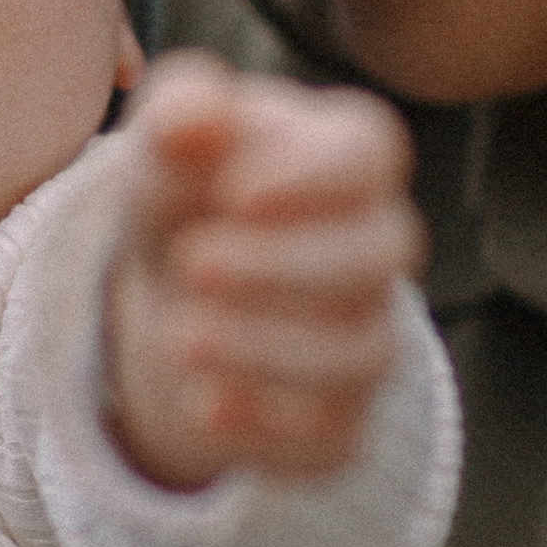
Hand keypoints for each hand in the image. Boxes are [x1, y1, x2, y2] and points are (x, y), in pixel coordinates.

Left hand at [103, 54, 423, 488]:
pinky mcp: (339, 419)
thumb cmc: (190, 194)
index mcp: (348, 158)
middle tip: (189, 263)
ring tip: (181, 336)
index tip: (232, 195)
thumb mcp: (168, 143)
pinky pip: (329, 435)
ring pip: (360, 354)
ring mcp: (366, 337)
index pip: (370, 154)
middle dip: (281, 265)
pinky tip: (202, 404)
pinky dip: (264, 427)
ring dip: (267, 348)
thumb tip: (197, 118)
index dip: (310, 177)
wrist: (175, 293)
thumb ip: (182, 111)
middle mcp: (377, 248)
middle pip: (373, 257)